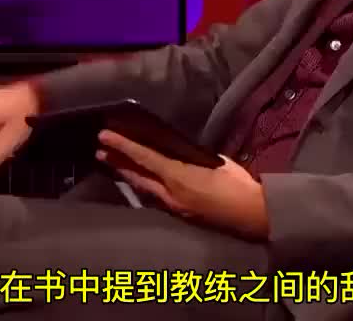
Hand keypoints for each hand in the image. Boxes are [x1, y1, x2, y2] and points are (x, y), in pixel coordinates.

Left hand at [96, 131, 269, 240]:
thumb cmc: (237, 183)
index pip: (143, 157)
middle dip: (118, 162)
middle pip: (137, 175)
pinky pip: (155, 198)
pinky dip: (144, 187)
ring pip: (143, 188)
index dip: (122, 146)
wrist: (252, 214)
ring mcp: (173, 206)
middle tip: (100, 151)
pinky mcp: (180, 215)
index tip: (104, 136)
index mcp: (179, 175)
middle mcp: (170, 193)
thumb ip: (192, 157)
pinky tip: (140, 182)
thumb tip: (180, 152)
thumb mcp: (214, 161)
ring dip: (128, 175)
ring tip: (113, 165)